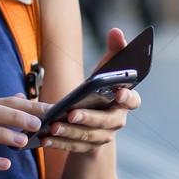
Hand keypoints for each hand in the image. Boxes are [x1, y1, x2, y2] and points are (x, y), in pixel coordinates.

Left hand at [41, 28, 142, 153]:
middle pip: (106, 121)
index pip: (133, 100)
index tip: (118, 92)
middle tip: (72, 113)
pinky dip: (60, 144)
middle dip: (89, 118)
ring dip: (70, 132)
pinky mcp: (88, 148)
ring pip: (88, 136)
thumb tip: (116, 31)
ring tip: (53, 126)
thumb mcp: (106, 70)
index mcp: (125, 101)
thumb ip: (114, 51)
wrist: (93, 118)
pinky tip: (45, 138)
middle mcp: (117, 121)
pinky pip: (74, 147)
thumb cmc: (101, 87)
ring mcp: (103, 136)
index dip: (127, 97)